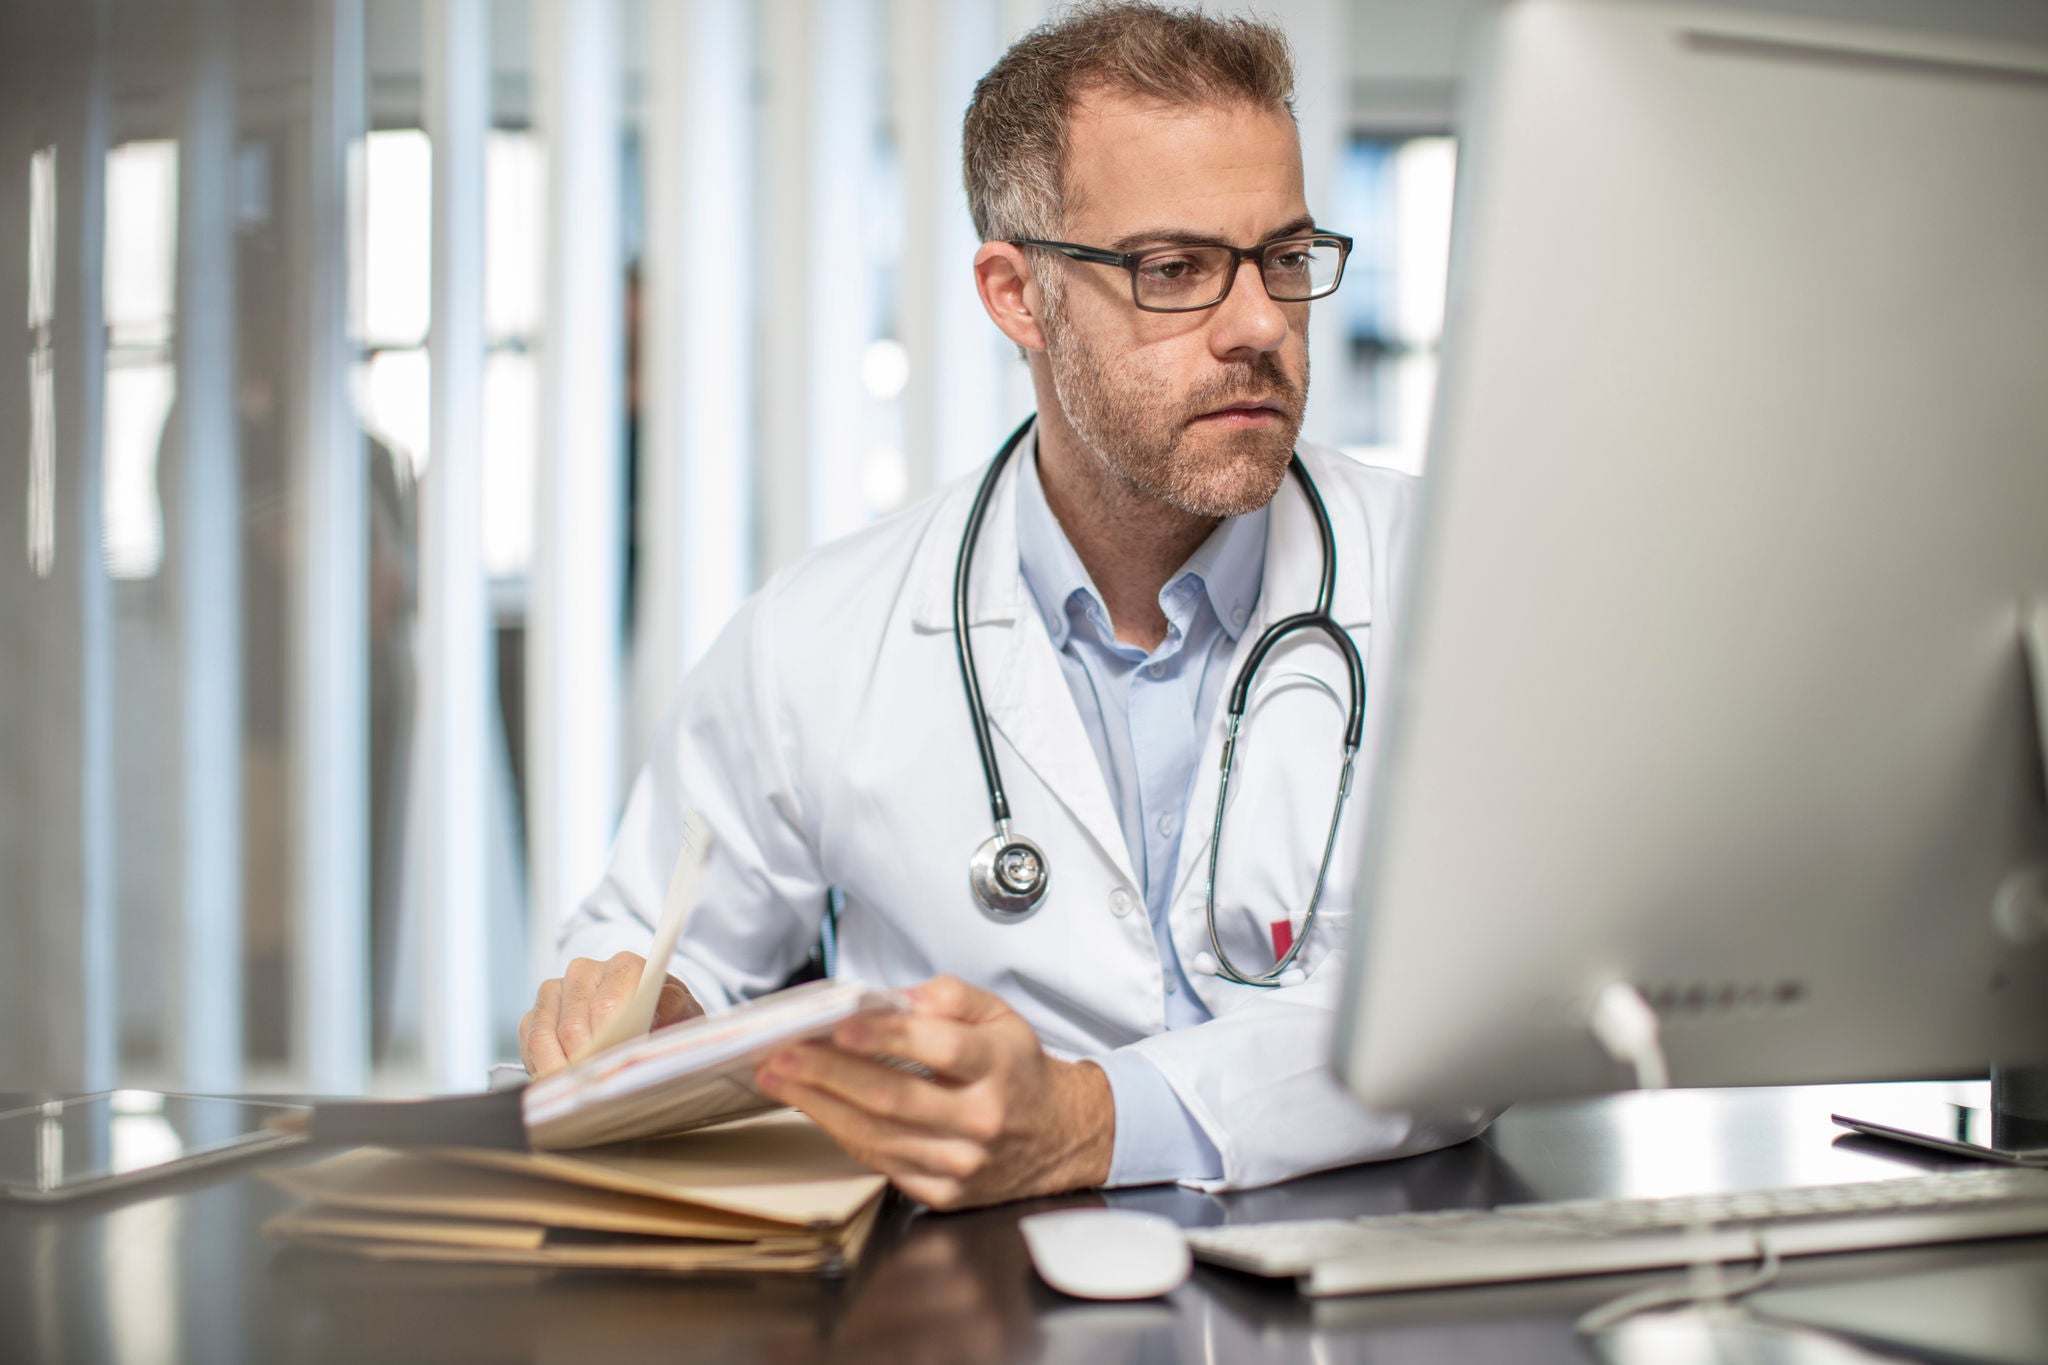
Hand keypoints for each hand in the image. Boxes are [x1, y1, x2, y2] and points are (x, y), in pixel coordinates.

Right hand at [519, 952, 703, 1076]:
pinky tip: (560, 1083)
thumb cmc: (667, 1018)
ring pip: (544, 1036)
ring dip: (558, 1070)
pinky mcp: (537, 1012)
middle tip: (591, 1093)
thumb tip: (666, 1003)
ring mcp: (557, 990)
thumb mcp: (684, 1015)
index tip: (608, 1073)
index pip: (608, 1006)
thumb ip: (676, 1008)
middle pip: (572, 1026)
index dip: (607, 1043)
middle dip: (582, 1064)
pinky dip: (541, 1068)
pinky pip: (528, 1043)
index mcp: (625, 966)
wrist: (651, 1016)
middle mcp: (585, 971)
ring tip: (574, 1095)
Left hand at [753, 975, 1113, 1210]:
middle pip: (893, 1096)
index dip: (886, 1035)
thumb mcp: (999, 1016)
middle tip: (782, 1052)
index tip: (840, 1024)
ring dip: (819, 1105)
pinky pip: (880, 1163)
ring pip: (877, 1135)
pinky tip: (815, 1109)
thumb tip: (892, 998)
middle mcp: (980, 1119)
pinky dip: (841, 1133)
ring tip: (780, 1078)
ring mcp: (962, 1162)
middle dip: (828, 1073)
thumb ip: (949, 997)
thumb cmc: (1017, 1069)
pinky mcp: (944, 1191)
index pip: (938, 1047)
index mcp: (998, 1067)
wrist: (1058, 1135)